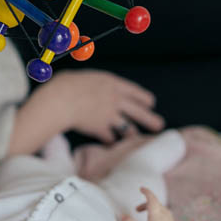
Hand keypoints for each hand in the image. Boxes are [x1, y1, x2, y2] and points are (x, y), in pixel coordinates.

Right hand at [42, 70, 163, 143]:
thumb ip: (92, 84)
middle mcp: (115, 100)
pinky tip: (111, 143)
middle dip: (150, 119)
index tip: (151, 103)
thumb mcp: (84, 77)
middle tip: (159, 125)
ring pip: (127, 127)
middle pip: (138, 111)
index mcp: (112, 84)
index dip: (144, 98)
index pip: (134, 91)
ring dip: (131, 133)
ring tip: (134, 137)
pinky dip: (109, 140)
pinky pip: (108, 137)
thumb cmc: (67, 84)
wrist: (61, 100)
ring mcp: (109, 115)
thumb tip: (88, 86)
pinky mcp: (99, 128)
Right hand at [121, 187, 176, 220]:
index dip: (146, 192)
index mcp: (157, 212)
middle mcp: (165, 214)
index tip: (141, 188)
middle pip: (156, 204)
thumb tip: (122, 216)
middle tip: (136, 210)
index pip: (152, 198)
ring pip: (162, 211)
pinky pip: (165, 218)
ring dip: (152, 211)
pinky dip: (158, 217)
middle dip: (146, 204)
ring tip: (145, 218)